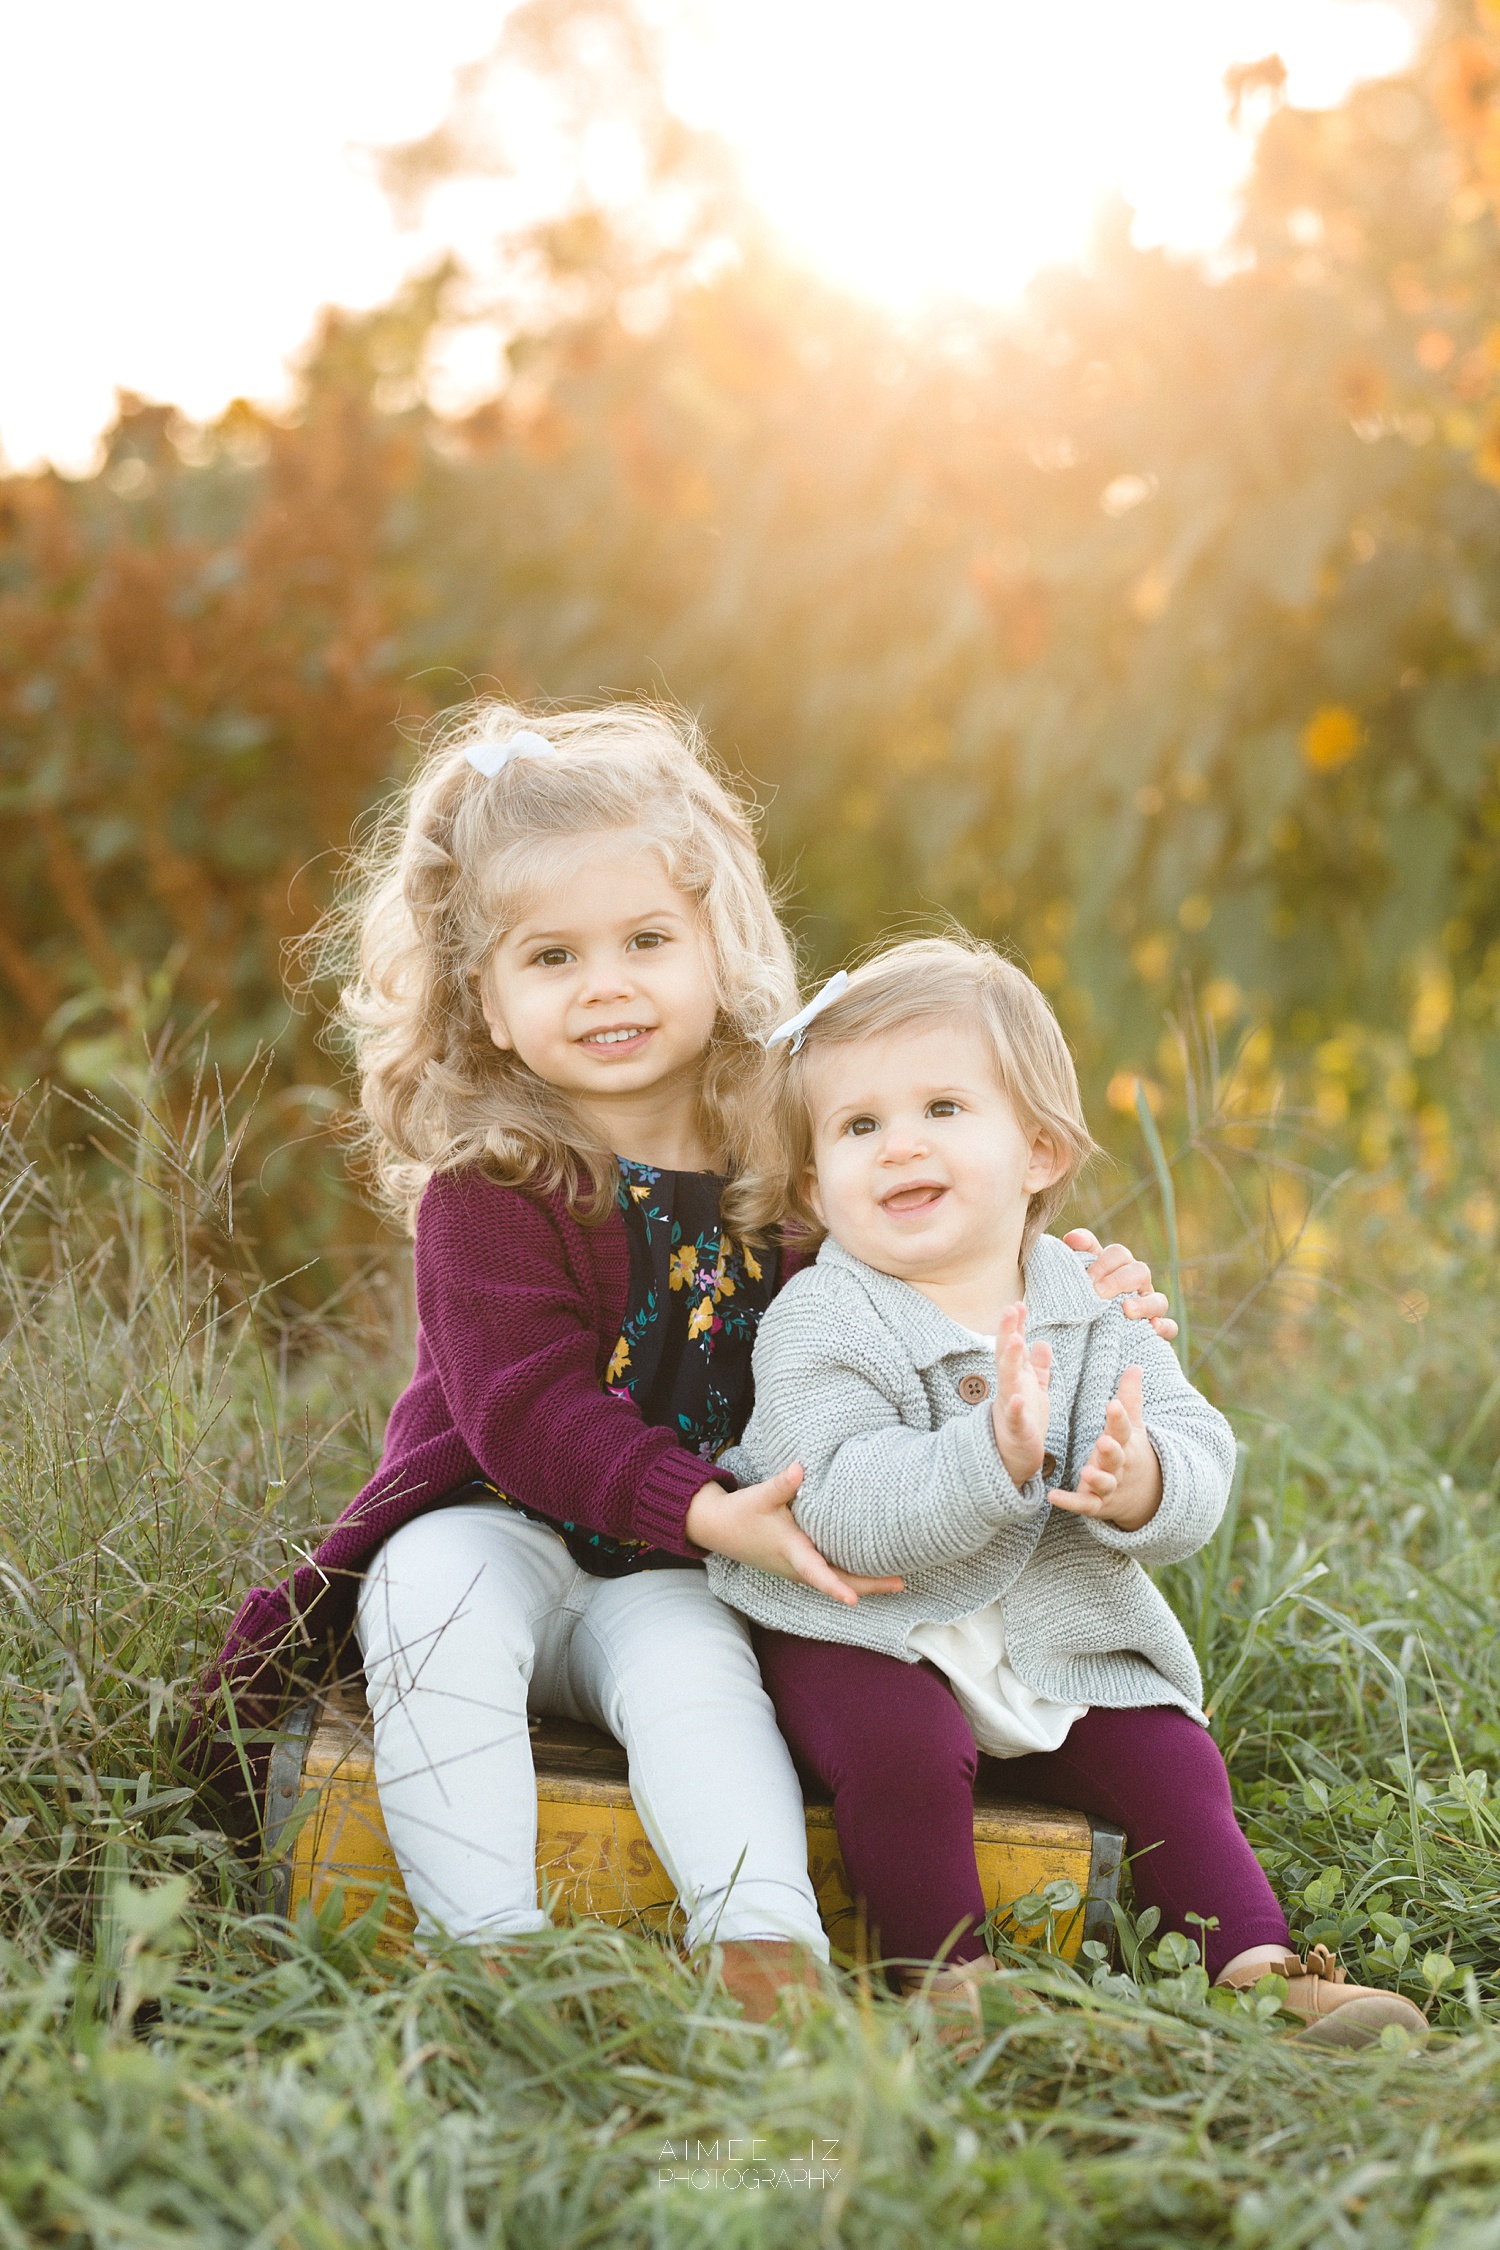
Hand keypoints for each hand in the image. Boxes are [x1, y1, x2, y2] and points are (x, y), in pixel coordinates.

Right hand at [685, 1465, 904, 1607]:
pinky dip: (850, 1576)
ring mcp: (797, 1569)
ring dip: (864, 1583)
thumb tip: (801, 1468)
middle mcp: (796, 1566)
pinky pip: (828, 1575)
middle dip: (869, 1586)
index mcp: (790, 1550)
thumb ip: (782, 1484)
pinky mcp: (798, 1564)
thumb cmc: (741, 1512)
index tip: (854, 1600)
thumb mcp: (760, 1496)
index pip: (816, 1573)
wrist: (719, 1528)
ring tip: (895, 1580)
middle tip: (900, 1583)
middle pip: (836, 1583)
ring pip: (835, 1581)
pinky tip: (870, 1570)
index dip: (835, 1587)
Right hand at [990, 1302, 1052, 1486]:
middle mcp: (1010, 1389)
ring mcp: (1010, 1408)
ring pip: (1008, 1381)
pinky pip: (1016, 1418)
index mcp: (1016, 1379)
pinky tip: (1018, 1398)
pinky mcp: (1017, 1431)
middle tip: (1010, 1310)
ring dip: (1011, 1362)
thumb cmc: (1025, 1423)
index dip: (1015, 1326)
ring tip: (1016, 1341)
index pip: (1013, 1347)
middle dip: (1008, 1333)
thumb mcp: (1033, 1391)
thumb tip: (1043, 1342)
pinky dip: (1016, 1409)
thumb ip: (1037, 1368)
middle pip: (1007, 1357)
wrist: (1014, 1460)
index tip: (1017, 1304)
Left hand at [1047, 1366, 1162, 1530]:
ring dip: (1097, 1479)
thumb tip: (1136, 1366)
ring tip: (1086, 1472)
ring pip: (1104, 1483)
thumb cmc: (1129, 1451)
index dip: (1119, 1417)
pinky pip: (1084, 1505)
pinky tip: (1053, 1496)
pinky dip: (1070, 1502)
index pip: (1124, 1428)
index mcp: (1126, 1442)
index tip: (1113, 1404)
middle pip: (1116, 1456)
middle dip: (1111, 1450)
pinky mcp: (1097, 1504)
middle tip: (1104, 1441)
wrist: (1143, 1494)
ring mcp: (1109, 1485)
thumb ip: (1130, 1398)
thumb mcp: (1133, 1426)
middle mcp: (1119, 1464)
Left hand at [1064, 1229, 1177, 1340]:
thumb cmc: (1081, 1298)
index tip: (1086, 1277)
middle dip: (1118, 1281)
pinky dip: (1164, 1326)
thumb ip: (1075, 1256)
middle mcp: (1137, 1283)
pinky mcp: (1156, 1329)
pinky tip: (1152, 1328)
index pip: (1117, 1253)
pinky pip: (1169, 1327)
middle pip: (1139, 1271)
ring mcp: (1149, 1306)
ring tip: (1126, 1309)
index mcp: (1117, 1267)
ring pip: (1158, 1299)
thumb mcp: (1076, 1277)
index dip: (1102, 1262)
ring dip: (1144, 1304)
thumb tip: (1072, 1238)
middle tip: (1097, 1292)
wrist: (1083, 1333)